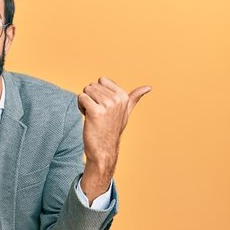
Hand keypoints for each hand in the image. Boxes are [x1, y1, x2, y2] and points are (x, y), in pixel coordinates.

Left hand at [78, 77, 150, 201]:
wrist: (103, 149)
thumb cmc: (112, 129)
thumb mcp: (126, 112)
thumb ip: (134, 98)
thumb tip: (149, 87)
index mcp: (124, 96)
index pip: (102, 80)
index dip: (98, 92)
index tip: (103, 105)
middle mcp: (117, 99)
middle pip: (92, 85)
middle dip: (90, 97)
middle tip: (96, 113)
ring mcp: (107, 105)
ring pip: (85, 91)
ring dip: (84, 102)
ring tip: (92, 115)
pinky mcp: (96, 112)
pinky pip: (81, 98)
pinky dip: (80, 107)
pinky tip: (87, 117)